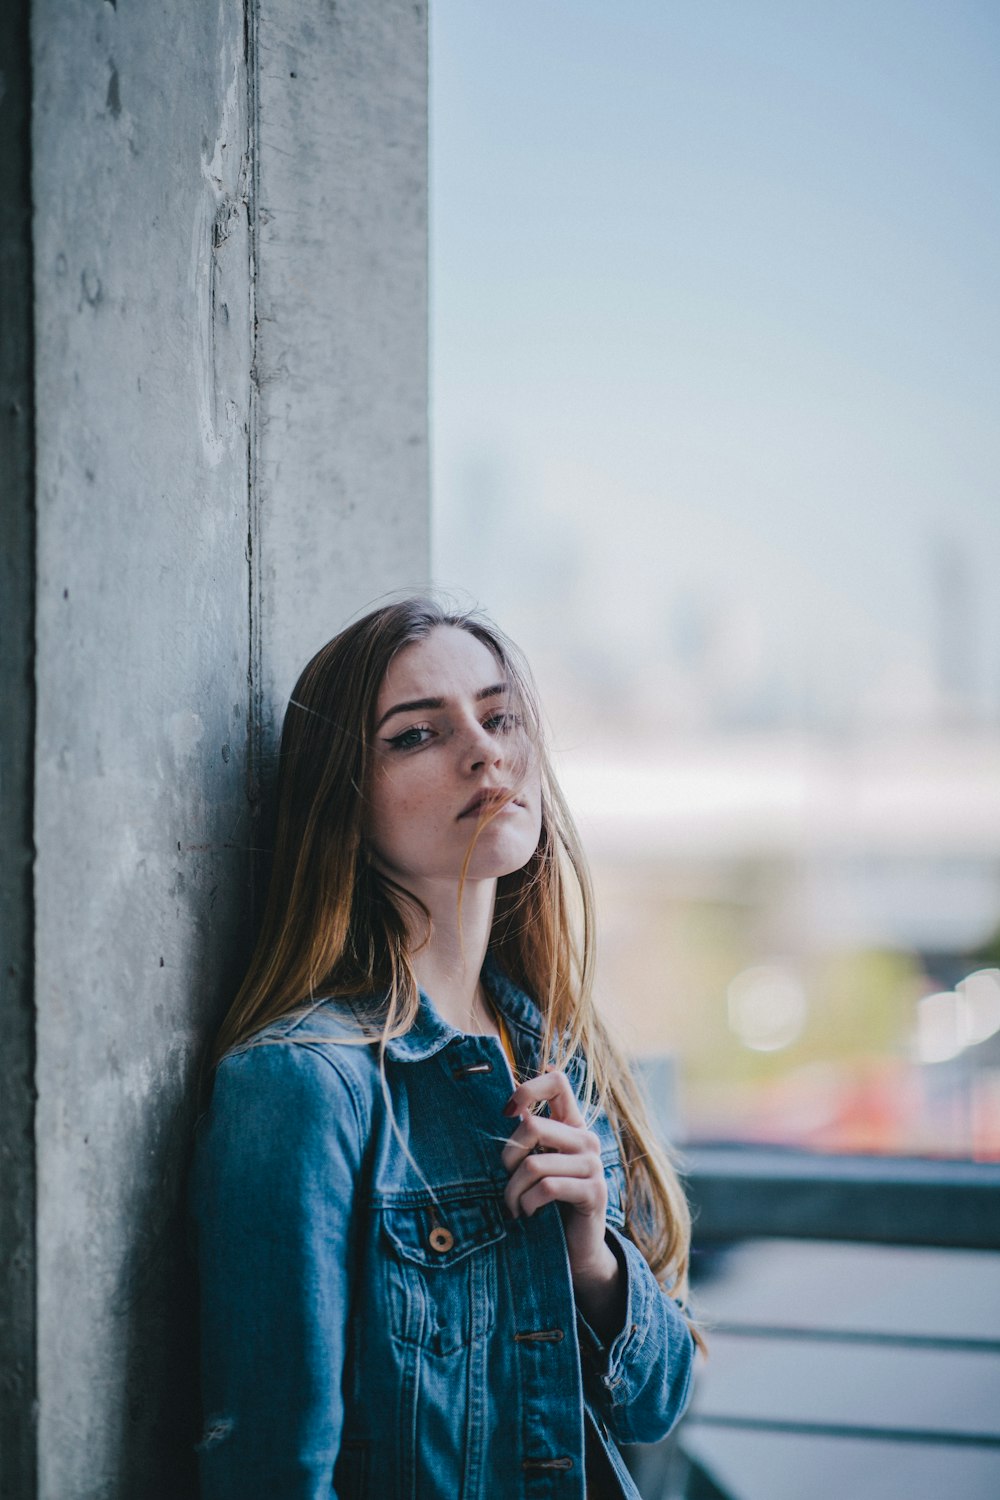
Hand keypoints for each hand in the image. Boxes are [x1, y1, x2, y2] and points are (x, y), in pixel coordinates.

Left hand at [501, 1068, 622, 1333]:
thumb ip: (528, 1134)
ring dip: (513, 1189)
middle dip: (507, 1157)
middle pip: (533, 1126)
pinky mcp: (594, 1192)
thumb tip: (509, 1103)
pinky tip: (527, 1213)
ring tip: (512, 1205)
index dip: (528, 1089)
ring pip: (535, 1163)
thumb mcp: (536, 1163)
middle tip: (504, 1180)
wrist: (575, 1249)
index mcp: (571, 1124)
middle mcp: (586, 1139)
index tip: (506, 1112)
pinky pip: (548, 1188)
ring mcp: (593, 1165)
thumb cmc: (548, 1202)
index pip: (557, 1082)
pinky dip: (528, 1203)